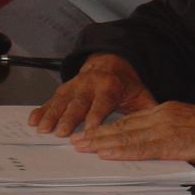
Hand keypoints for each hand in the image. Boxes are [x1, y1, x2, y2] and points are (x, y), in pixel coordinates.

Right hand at [29, 54, 155, 136]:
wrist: (110, 62)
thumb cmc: (125, 85)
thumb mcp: (140, 94)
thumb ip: (148, 109)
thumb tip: (161, 125)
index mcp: (110, 86)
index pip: (103, 102)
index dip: (96, 115)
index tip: (91, 129)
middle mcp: (90, 84)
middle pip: (79, 103)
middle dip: (70, 118)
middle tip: (62, 132)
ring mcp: (75, 86)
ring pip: (62, 101)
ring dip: (52, 115)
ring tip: (43, 128)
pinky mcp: (64, 89)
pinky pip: (51, 99)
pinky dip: (41, 109)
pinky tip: (33, 120)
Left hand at [70, 101, 194, 165]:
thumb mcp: (189, 128)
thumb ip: (169, 135)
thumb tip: (153, 147)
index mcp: (166, 110)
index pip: (131, 120)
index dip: (108, 126)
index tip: (91, 131)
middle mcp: (162, 115)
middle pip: (123, 126)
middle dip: (97, 134)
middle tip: (76, 140)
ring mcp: (165, 128)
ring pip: (127, 136)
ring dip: (102, 143)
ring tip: (82, 147)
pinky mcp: (171, 142)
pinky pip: (141, 148)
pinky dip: (121, 151)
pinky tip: (106, 154)